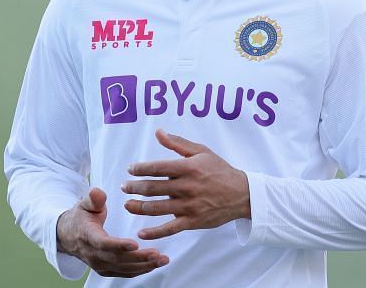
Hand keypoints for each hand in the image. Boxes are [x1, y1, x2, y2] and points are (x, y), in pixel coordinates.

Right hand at [56, 188, 168, 277]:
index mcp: (88, 236)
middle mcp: (93, 254)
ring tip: (161, 260)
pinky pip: (124, 273)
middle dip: (138, 258)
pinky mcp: (106, 269)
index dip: (118, 245)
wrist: (68, 235)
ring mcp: (99, 264)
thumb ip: (93, 198)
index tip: (135, 244)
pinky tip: (154, 264)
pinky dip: (140, 271)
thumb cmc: (80, 217)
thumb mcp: (84, 204)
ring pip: (122, 269)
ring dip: (143, 266)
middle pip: (117, 259)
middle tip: (157, 254)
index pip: (103, 243)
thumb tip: (97, 192)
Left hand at [123, 129, 250, 239]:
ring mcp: (189, 206)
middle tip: (124, 186)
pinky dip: (154, 232)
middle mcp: (187, 187)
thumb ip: (178, 143)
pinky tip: (141, 232)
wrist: (241, 194)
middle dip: (134, 187)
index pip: (157, 168)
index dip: (140, 168)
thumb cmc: (219, 170)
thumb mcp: (202, 152)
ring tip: (127, 204)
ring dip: (138, 207)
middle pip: (153, 188)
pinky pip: (170, 229)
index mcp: (189, 168)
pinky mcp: (192, 222)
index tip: (130, 169)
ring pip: (157, 208)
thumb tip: (158, 133)